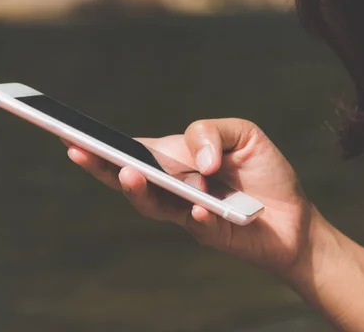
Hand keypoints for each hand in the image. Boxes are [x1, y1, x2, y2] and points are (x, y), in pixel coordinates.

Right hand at [64, 118, 315, 273]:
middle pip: (130, 179)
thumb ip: (211, 132)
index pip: (135, 150)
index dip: (103, 144)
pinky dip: (196, 214)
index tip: (68, 131)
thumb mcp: (243, 135)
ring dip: (138, 189)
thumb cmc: (264, 173)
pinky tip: (199, 205)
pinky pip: (198, 225)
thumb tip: (197, 159)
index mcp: (176, 160)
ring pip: (154, 205)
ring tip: (130, 172)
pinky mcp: (211, 233)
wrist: (295, 217)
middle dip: (101, 166)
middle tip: (78, 149)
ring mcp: (188, 212)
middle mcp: (175, 188)